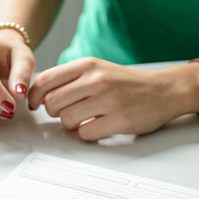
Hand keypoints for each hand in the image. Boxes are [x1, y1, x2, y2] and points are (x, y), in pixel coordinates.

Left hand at [28, 58, 198, 140]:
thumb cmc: (126, 84)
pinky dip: (88, 134)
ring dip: (72, 125)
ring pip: (66, 120)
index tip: (36, 104)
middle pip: (52, 103)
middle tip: (68, 112)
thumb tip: (39, 94)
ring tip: (86, 119)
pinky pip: (85, 133)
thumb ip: (70, 78)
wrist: (163, 91)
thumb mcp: (97, 69)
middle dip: (55, 112)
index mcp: (88, 65)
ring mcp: (108, 100)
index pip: (45, 80)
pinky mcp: (118, 120)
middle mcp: (97, 79)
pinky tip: (98, 126)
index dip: (34, 96)